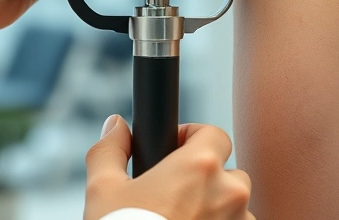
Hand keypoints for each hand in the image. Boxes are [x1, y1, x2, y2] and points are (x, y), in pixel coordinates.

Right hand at [84, 116, 254, 219]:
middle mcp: (229, 193)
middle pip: (229, 172)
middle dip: (207, 179)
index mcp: (200, 167)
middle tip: (176, 193)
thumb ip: (109, 150)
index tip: (176, 149)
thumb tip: (115, 126)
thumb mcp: (102, 190)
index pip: (214, 134)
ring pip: (236, 209)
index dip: (193, 137)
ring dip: (217, 211)